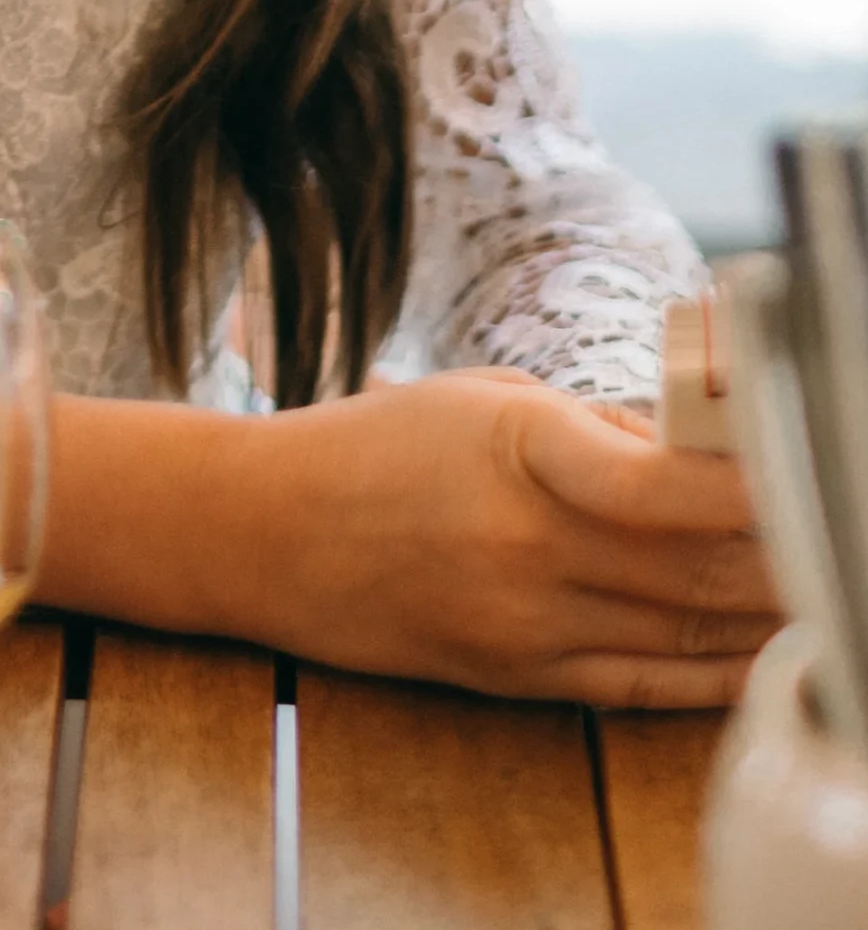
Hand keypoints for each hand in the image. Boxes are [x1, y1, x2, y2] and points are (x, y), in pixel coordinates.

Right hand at [218, 367, 779, 706]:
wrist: (269, 531)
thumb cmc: (380, 444)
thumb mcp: (490, 395)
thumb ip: (604, 429)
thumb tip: (709, 448)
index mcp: (519, 451)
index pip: (665, 485)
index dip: (752, 483)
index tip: (800, 461)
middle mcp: (526, 547)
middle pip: (697, 566)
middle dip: (783, 550)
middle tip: (830, 519)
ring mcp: (525, 623)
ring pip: (687, 631)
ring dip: (768, 613)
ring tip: (819, 582)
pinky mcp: (519, 676)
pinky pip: (646, 686)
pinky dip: (719, 672)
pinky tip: (769, 651)